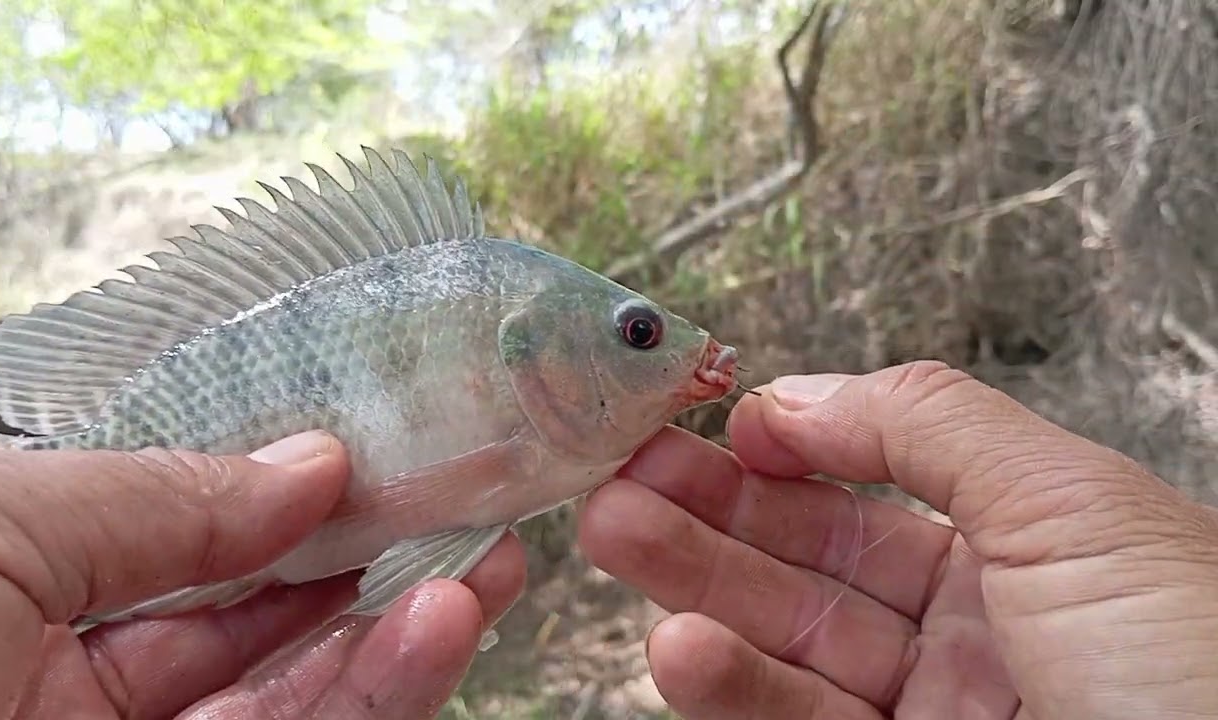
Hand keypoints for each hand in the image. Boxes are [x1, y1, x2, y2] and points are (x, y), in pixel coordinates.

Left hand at [0, 431, 525, 719]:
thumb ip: (162, 498)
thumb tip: (312, 464)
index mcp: (4, 586)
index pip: (178, 534)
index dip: (285, 493)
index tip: (385, 452)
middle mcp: (63, 683)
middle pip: (250, 619)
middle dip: (367, 562)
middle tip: (467, 509)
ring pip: (290, 699)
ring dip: (398, 632)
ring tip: (484, 569)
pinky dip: (376, 693)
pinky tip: (438, 628)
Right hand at [580, 361, 1217, 718]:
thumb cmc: (1201, 668)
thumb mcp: (1071, 505)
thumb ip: (928, 425)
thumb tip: (800, 393)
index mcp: (1026, 549)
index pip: (873, 486)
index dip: (787, 450)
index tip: (712, 421)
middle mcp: (973, 634)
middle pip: (810, 560)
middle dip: (709, 510)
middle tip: (624, 473)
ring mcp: (931, 716)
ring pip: (787, 644)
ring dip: (694, 588)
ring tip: (617, 534)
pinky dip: (729, 684)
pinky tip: (681, 644)